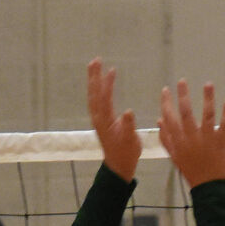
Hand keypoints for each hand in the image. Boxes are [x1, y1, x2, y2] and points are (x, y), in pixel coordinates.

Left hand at [85, 59, 143, 181]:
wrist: (118, 165)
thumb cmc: (126, 153)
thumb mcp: (131, 141)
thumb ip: (129, 126)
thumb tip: (128, 111)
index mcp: (105, 121)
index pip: (105, 98)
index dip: (107, 84)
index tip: (111, 70)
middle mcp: (98, 117)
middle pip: (94, 93)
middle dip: (94, 76)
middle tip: (96, 60)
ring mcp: (98, 118)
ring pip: (93, 95)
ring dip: (94, 80)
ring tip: (95, 66)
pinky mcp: (100, 120)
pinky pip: (96, 100)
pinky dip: (97, 89)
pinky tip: (101, 84)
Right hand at [159, 80, 224, 187]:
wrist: (208, 184)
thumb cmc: (190, 168)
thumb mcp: (174, 155)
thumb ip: (166, 138)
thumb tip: (159, 120)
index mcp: (179, 141)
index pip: (169, 118)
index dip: (166, 103)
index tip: (166, 90)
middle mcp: (192, 138)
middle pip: (186, 113)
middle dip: (183, 95)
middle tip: (182, 81)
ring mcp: (208, 138)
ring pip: (207, 115)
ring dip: (208, 98)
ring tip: (208, 84)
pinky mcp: (222, 141)